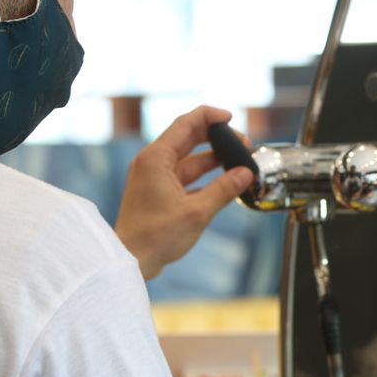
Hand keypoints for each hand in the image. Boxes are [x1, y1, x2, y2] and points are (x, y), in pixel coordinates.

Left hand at [114, 106, 254, 279]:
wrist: (131, 260)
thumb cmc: (155, 236)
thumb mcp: (197, 212)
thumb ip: (224, 189)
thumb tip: (245, 173)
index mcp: (156, 158)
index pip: (186, 124)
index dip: (210, 116)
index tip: (231, 117)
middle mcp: (153, 163)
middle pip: (189, 138)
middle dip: (217, 138)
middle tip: (243, 144)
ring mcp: (155, 178)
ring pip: (190, 159)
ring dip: (214, 159)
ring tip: (239, 163)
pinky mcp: (159, 192)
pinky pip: (187, 177)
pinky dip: (206, 177)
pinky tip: (225, 182)